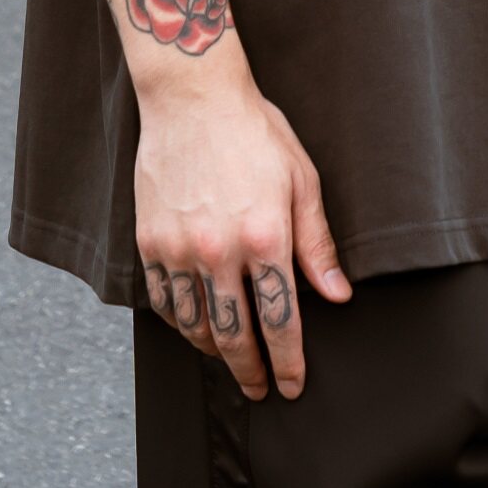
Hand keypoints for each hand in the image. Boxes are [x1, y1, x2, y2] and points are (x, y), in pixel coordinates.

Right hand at [134, 49, 351, 398]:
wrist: (193, 98)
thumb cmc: (254, 133)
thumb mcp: (301, 180)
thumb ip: (317, 244)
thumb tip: (337, 296)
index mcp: (265, 237)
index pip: (280, 320)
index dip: (288, 361)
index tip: (291, 385)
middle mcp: (219, 251)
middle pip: (234, 336)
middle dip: (250, 371)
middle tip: (259, 389)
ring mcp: (179, 248)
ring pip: (195, 325)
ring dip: (214, 353)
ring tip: (229, 360)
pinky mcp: (150, 240)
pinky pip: (163, 301)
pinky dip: (180, 323)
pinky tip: (194, 326)